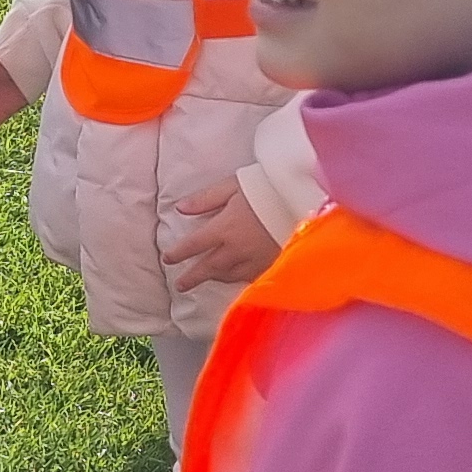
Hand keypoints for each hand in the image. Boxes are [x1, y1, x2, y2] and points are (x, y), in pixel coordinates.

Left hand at [161, 177, 280, 291]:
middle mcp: (236, 249)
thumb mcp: (232, 186)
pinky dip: (239, 278)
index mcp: (223, 228)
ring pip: (229, 275)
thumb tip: (180, 208)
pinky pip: (250, 277)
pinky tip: (236, 277)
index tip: (168, 259)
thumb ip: (206, 199)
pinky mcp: (272, 265)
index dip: (178, 253)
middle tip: (180, 285)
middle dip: (192, 277)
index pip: (193, 246)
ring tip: (207, 279)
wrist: (303, 200)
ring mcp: (255, 260)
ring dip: (215, 277)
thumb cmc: (266, 187)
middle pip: (209, 267)